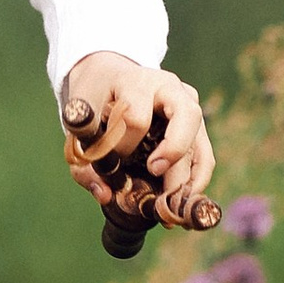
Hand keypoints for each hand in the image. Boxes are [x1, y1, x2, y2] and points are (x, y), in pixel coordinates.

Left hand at [60, 54, 215, 220]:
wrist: (108, 77)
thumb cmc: (94, 100)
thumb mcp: (79, 124)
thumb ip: (83, 161)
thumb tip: (105, 195)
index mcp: (136, 81)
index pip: (137, 117)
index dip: (123, 146)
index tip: (111, 159)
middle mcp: (169, 87)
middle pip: (186, 117)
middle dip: (173, 152)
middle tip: (154, 174)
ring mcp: (187, 104)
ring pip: (199, 139)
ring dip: (189, 176)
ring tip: (172, 204)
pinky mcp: (195, 123)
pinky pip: (204, 153)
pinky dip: (197, 178)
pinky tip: (183, 200)